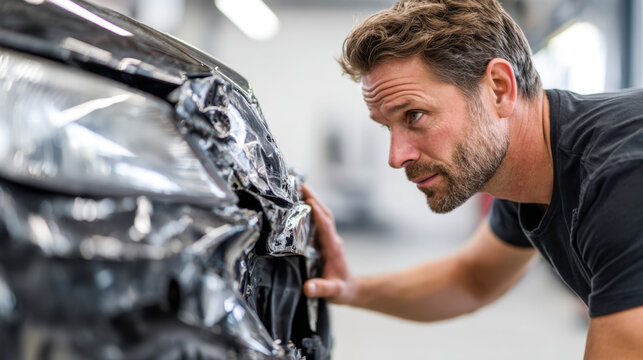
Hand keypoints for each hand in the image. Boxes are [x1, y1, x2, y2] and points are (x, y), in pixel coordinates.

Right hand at [301, 185, 356, 303]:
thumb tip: (308, 288)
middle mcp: (332, 240)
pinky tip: (301, 207)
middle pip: (325, 215)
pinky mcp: (326, 241)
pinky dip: (311, 212)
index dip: (318, 213)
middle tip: (300, 186)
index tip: (308, 201)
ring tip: (298, 190)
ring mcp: (330, 239)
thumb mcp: (333, 292)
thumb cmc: (343, 290)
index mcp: (334, 248)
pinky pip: (319, 222)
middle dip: (314, 200)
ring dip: (312, 202)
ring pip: (322, 216)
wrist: (352, 290)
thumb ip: (322, 289)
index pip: (326, 227)